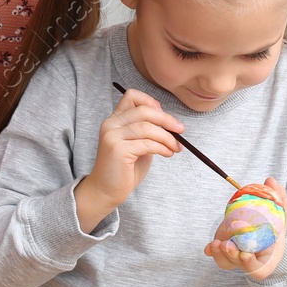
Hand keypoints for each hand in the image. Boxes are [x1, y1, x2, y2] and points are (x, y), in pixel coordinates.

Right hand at [74, 88, 184, 227]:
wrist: (106, 191)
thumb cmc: (124, 169)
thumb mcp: (137, 144)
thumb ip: (147, 131)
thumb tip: (170, 122)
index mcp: (115, 120)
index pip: (132, 96)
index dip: (151, 102)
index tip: (164, 116)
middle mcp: (111, 124)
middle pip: (144, 111)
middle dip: (167, 120)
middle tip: (181, 130)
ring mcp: (112, 136)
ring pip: (147, 128)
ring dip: (167, 137)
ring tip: (175, 147)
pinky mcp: (118, 150)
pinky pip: (147, 144)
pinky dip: (163, 148)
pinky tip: (168, 153)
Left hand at [205, 177, 286, 279]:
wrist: (263, 225)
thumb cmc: (275, 221)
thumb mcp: (280, 210)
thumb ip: (278, 197)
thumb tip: (270, 181)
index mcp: (269, 257)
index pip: (260, 270)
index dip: (251, 265)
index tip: (246, 254)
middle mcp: (251, 260)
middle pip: (240, 265)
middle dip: (232, 257)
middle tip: (226, 245)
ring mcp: (237, 256)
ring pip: (226, 262)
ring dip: (219, 255)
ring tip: (215, 243)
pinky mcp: (225, 250)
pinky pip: (217, 255)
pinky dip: (212, 251)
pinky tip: (209, 246)